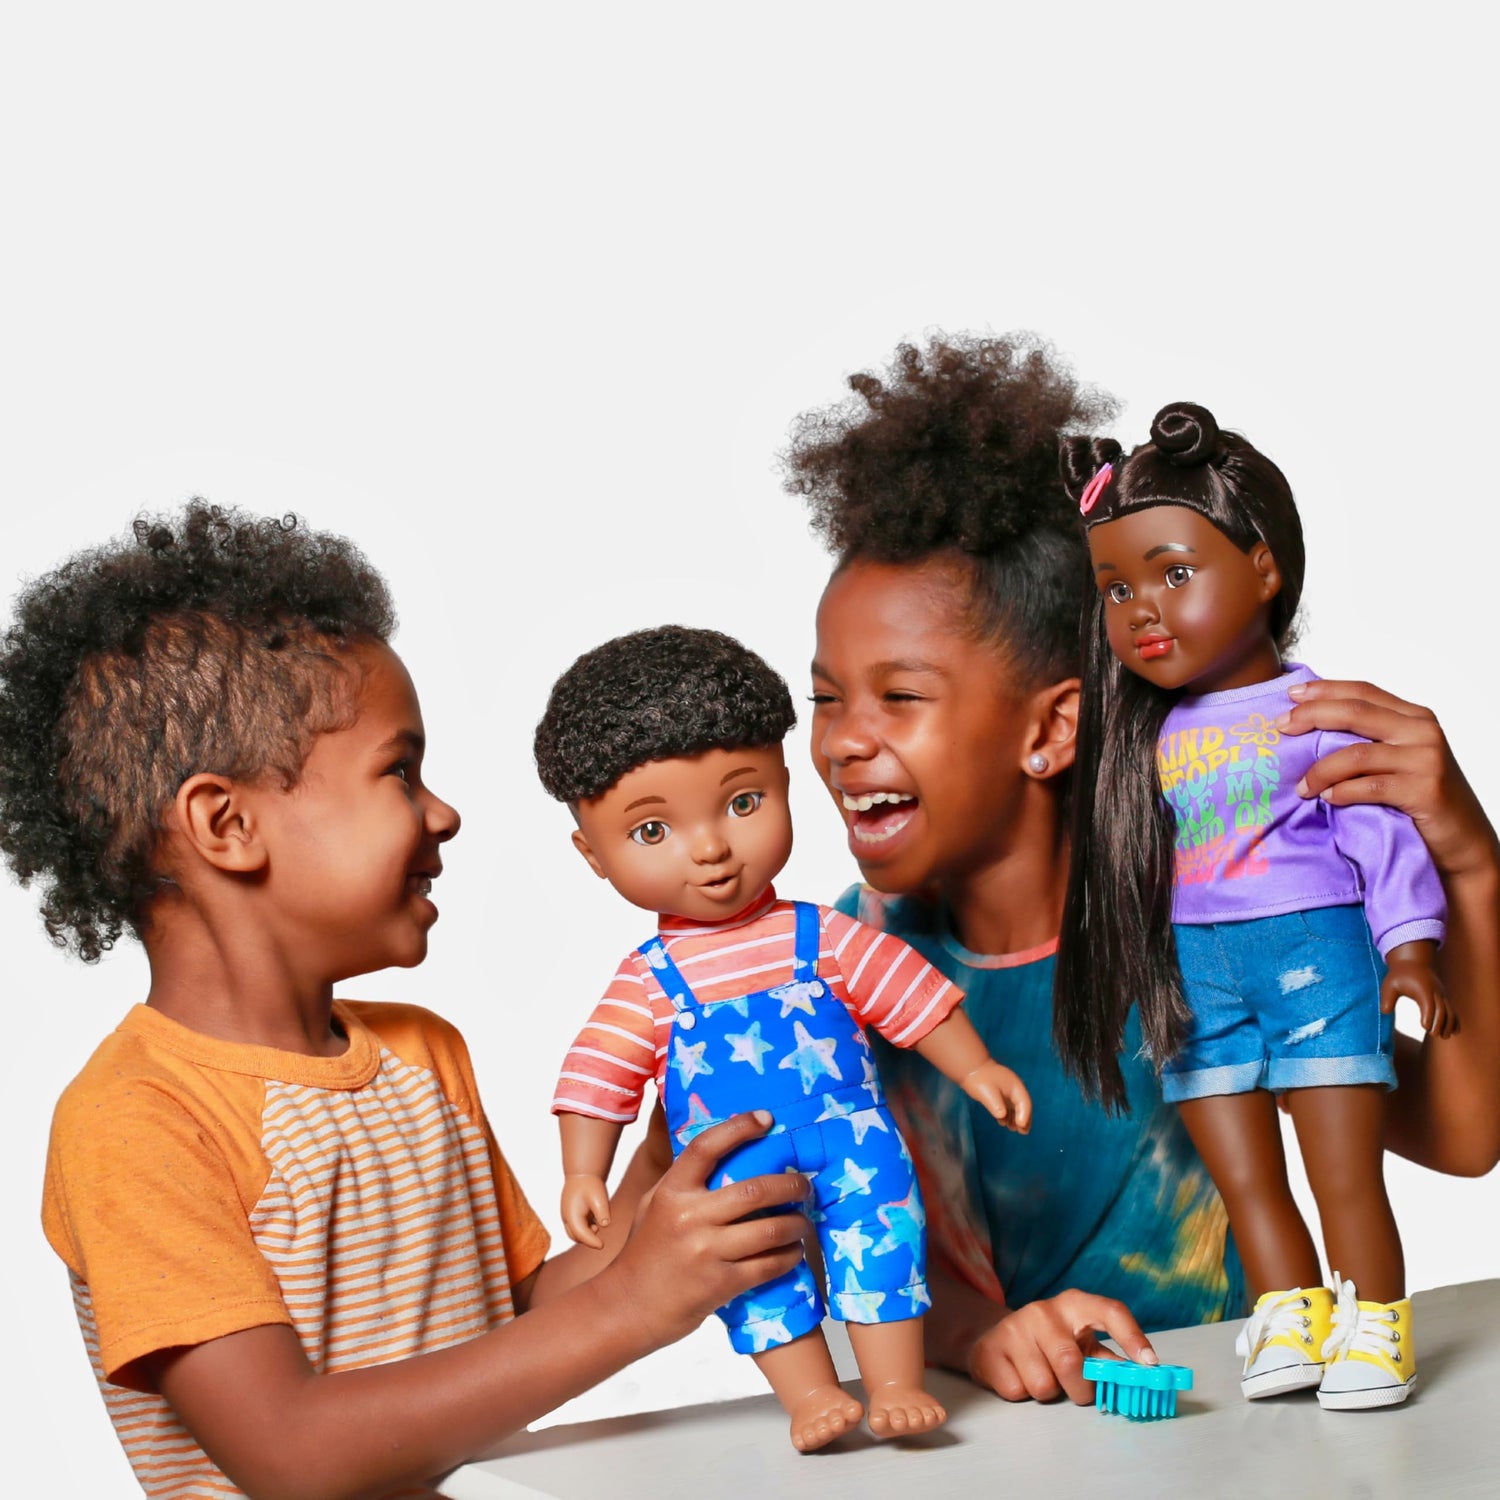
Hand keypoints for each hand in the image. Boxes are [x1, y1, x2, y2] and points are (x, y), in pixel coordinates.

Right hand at [561, 1174, 611, 1248]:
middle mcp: (567, 1217)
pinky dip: (585, 1229)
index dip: (591, 1242)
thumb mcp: (599, 1197)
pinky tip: (595, 1223)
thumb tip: (605, 1225)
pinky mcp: (572, 1213)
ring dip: (585, 1235)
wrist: (582, 1172)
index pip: (581, 1234)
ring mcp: (568, 1215)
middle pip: (575, 1236)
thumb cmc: (591, 1184)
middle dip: (587, 1241)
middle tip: (600, 1244)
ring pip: (575, 1232)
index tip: (602, 1246)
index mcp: (571, 1214)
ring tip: (596, 1227)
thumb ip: (602, 1212)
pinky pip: (577, 1226)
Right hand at [613, 1110, 810, 1343]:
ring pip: (770, 1230)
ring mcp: (706, 1252)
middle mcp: (689, 1218)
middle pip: (754, 1191)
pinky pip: (768, 1265)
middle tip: (805, 1184)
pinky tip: (794, 1251)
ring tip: (804, 1222)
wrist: (628, 1306)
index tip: (766, 1119)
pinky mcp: (721, 1284)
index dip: (739, 1127)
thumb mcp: (654, 1205)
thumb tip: (724, 1152)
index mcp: (671, 1192)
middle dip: (791, 1185)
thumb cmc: (645, 1251)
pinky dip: (789, 1256)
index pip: (707, 1146)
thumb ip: (684, 1182)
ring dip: (797, 1224)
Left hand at [961, 1060, 1031, 1132]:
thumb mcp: (988, 1094)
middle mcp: (1013, 1088)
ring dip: (1016, 1118)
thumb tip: (1002, 1116)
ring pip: (1015, 1107)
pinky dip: (1007, 1115)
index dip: (1025, 1115)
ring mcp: (1006, 1090)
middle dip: (1024, 1119)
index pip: (1024, 1103)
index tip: (1021, 1125)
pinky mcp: (999, 1093)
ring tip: (1013, 1129)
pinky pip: (1007, 1106)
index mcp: (1015, 1086)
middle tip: (1023, 1132)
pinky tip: (1003, 1122)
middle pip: (1023, 1106)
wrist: (969, 1068)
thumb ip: (997, 1106)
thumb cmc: (979, 1079)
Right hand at [967, 1290, 1156, 1403]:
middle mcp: (1043, 1310)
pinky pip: (1017, 1391)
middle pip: (1071, 1364)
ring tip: (1042, 1376)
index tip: (1150, 1364)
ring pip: (1043, 1385)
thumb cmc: (1050, 1343)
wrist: (995, 1338)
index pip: (1110, 1311)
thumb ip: (1109, 1360)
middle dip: (1080, 1390)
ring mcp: (1014, 1328)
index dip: (1133, 1336)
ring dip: (1048, 1393)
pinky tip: (1018, 1376)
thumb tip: (1145, 1378)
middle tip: (1077, 1390)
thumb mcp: (1080, 1342)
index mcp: (1074, 1304)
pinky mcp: (989, 1350)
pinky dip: (1022, 1394)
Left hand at [1276, 679, 1496, 878]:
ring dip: (1319, 770)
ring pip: (1355, 753)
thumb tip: (1310, 727)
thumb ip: (1369, 739)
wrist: (1462, 839)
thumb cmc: (1419, 798)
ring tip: (1302, 787)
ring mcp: (1425, 759)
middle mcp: (1422, 731)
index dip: (1324, 690)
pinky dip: (1341, 791)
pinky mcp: (1424, 789)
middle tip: (1281, 728)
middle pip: (1355, 713)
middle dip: (1311, 716)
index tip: (1290, 695)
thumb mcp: (1398, 759)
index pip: (1363, 692)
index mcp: (1414, 717)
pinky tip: (1327, 798)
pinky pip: (1369, 786)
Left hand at [1382, 941, 1455, 1036]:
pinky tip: (1454, 1032)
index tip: (1425, 1028)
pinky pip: (1452, 1010)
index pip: (1428, 1004)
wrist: (1414, 962)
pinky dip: (1454, 1021)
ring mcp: (1441, 995)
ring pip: (1450, 1011)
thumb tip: (1384, 1012)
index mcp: (1422, 989)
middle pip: (1442, 1009)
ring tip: (1444, 1037)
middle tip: (1434, 1035)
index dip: (1428, 1016)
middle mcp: (1435, 992)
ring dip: (1449, 1024)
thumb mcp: (1389, 984)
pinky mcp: (1444, 998)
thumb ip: (1387, 998)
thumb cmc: (1399, 975)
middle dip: (1439, 1023)